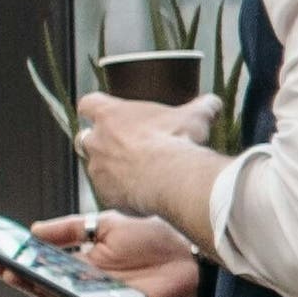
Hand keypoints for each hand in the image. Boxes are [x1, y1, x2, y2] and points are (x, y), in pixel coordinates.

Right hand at [27, 210, 201, 296]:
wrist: (191, 254)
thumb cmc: (153, 240)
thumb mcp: (105, 226)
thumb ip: (70, 229)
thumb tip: (33, 231)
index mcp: (80, 268)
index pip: (40, 267)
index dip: (15, 261)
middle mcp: (85, 288)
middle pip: (43, 286)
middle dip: (17, 275)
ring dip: (36, 287)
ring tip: (15, 272)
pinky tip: (53, 287)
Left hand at [72, 90, 219, 220]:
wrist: (171, 176)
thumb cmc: (176, 140)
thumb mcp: (194, 116)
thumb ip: (201, 107)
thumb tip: (212, 103)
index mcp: (111, 115)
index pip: (89, 103)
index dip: (96, 107)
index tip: (105, 111)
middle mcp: (97, 140)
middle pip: (85, 137)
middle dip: (100, 142)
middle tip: (125, 147)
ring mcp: (98, 169)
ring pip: (96, 167)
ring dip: (113, 170)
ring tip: (140, 175)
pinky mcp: (107, 194)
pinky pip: (111, 193)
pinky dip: (124, 193)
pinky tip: (145, 194)